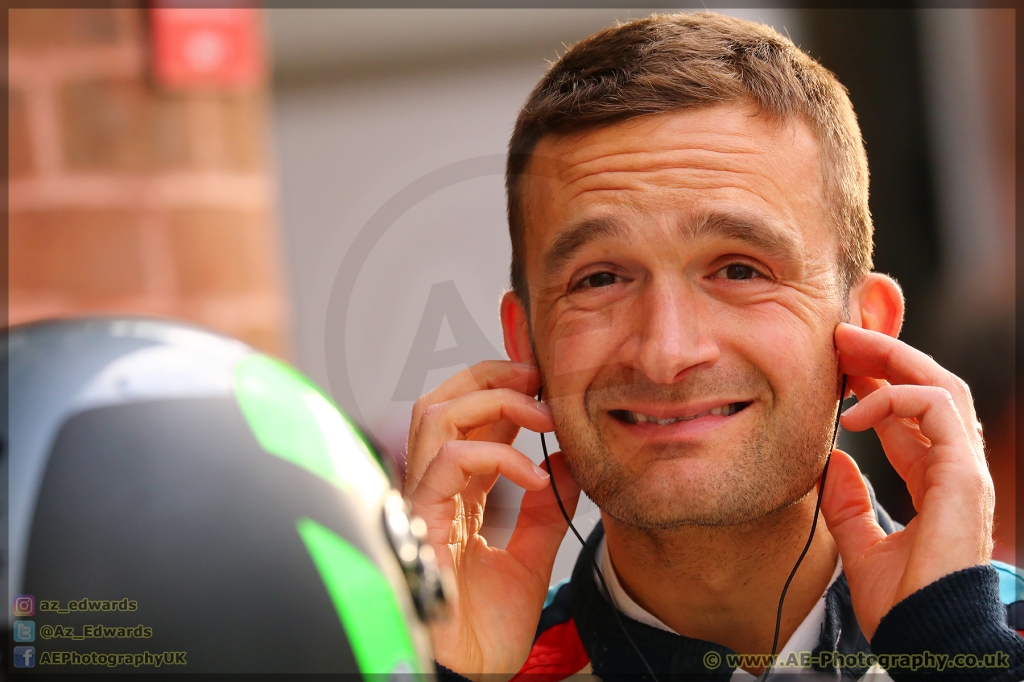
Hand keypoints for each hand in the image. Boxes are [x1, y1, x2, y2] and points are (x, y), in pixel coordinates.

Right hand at [405, 361, 580, 676]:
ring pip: (437, 414)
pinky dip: (495, 454)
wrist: (469, 678)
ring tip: (539, 413)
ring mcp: (424, 501)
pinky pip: (447, 462)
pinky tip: (532, 474)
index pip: (470, 421)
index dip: (505, 391)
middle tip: (538, 377)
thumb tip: (566, 461)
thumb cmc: (485, 630)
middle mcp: (437, 490)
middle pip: (443, 400)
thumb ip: (544, 509)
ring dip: (493, 400)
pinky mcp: (421, 520)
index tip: (546, 385)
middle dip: (491, 376)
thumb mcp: (531, 556)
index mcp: (459, 496)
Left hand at [820, 323, 994, 639]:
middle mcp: (953, 469)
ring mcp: (964, 470)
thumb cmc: (900, 603)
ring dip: (893, 359)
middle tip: (840, 336)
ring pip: (940, 386)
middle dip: (885, 357)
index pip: (910, 416)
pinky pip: (938, 409)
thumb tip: (831, 463)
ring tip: (847, 345)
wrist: (922, 638)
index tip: (837, 364)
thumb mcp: (860, 545)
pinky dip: (898, 397)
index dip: (875, 384)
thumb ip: (848, 503)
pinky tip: (857, 410)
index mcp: (933, 481)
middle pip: (927, 389)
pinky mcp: (965, 475)